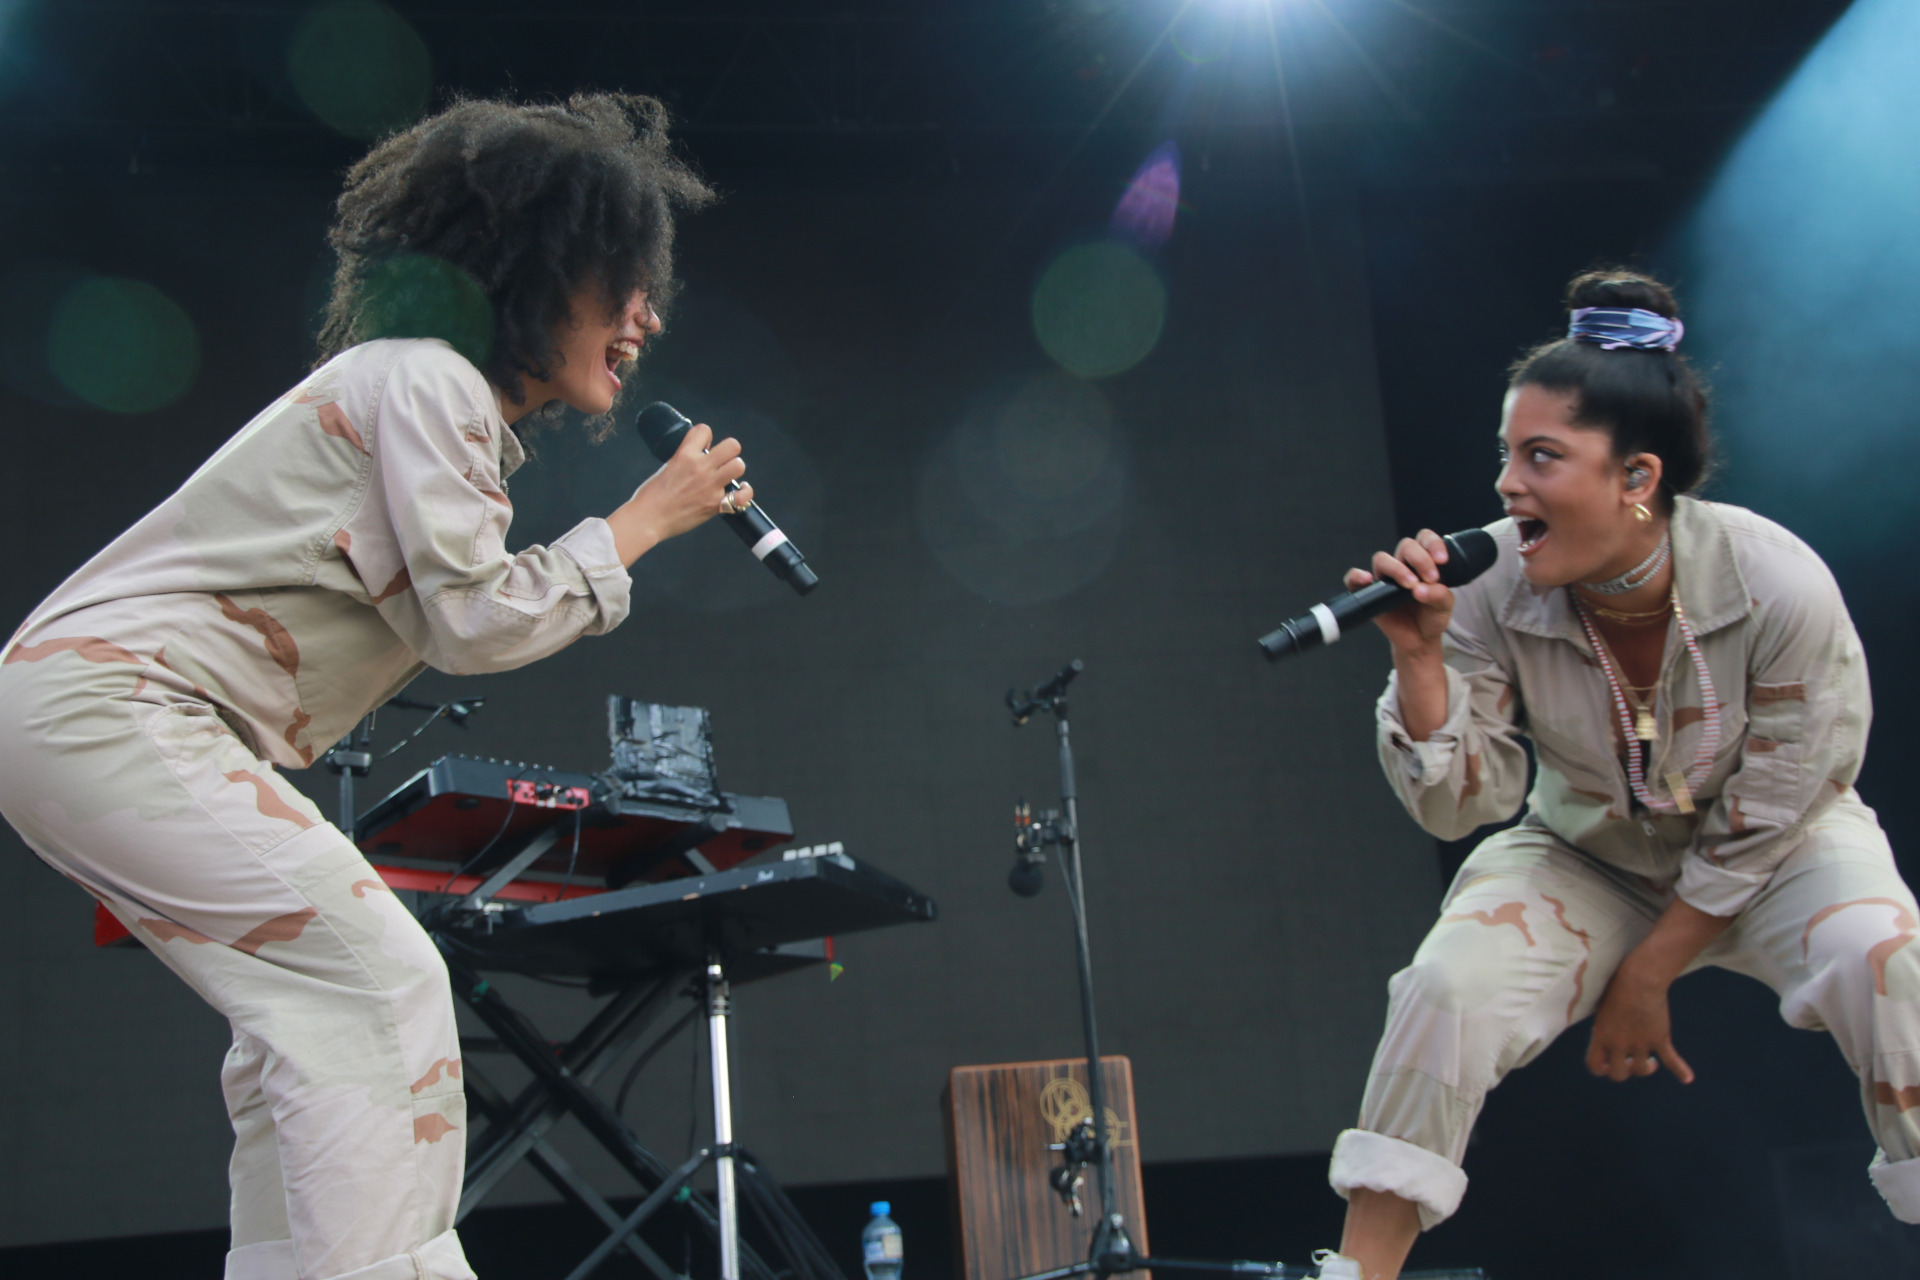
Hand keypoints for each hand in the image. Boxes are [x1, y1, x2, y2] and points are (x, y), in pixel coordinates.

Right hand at [607, 422, 752, 564]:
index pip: (705, 430)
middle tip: (721, 461)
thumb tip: (695, 458)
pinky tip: (739, 493)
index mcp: (684, 455)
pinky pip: (742, 496)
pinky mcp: (715, 504)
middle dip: (729, 451)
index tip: (703, 447)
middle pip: (732, 446)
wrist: (647, 519)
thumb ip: (684, 460)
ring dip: (735, 470)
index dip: (706, 437)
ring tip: (726, 476)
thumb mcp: (666, 467)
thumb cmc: (651, 496)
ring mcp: (709, 486)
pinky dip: (744, 495)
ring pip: (739, 466)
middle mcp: (700, 467)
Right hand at [1343, 529, 1454, 657]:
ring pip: (1382, 559)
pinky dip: (1356, 576)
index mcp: (1423, 562)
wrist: (1419, 640)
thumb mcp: (1444, 607)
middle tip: (1430, 578)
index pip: (1424, 540)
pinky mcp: (1369, 593)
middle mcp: (1403, 565)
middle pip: (1405, 546)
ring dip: (1396, 568)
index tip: (1442, 560)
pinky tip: (1367, 580)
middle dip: (1419, 558)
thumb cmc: (1431, 617)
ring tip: (1410, 585)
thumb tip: (1421, 589)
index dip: (1433, 543)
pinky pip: (1353, 580)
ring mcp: (1384, 578)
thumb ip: (1439, 595)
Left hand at [1586, 964, 1694, 1083]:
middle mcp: (1619, 1043)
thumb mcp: (1602, 1009)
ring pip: (1642, 1070)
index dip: (1601, 1069)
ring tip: (1652, 1062)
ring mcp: (1640, 1043)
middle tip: (1631, 1062)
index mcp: (1601, 1035)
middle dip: (1625, 1071)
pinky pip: (1671, 1061)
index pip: (1594, 1065)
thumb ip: (1604, 1028)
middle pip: (1618, 1074)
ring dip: (1647, 1068)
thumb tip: (1606, 1041)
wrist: (1639, 978)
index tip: (1609, 1064)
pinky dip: (1681, 1070)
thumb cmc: (1617, 988)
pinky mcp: (1659, 1038)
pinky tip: (1687, 1078)